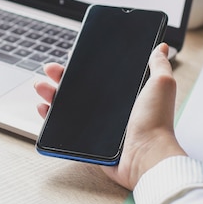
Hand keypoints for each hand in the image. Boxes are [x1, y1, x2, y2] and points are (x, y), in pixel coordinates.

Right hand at [35, 42, 185, 189]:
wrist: (146, 156)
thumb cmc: (156, 122)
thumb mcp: (162, 84)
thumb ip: (159, 65)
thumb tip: (162, 47)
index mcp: (125, 93)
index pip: (99, 74)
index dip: (83, 65)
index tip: (71, 56)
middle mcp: (111, 107)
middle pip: (79, 87)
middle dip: (61, 77)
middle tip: (50, 69)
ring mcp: (98, 125)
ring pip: (68, 105)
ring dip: (51, 94)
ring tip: (41, 86)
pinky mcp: (88, 141)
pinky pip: (65, 127)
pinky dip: (51, 117)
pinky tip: (44, 108)